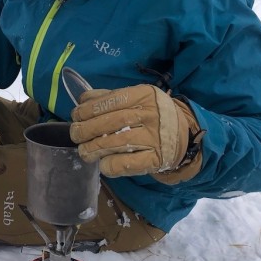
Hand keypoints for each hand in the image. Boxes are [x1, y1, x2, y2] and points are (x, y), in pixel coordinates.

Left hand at [69, 84, 201, 180]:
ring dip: (94, 148)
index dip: (88, 109)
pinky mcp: (158, 159)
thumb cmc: (152, 114)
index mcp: (144, 95)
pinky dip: (111, 165)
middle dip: (87, 129)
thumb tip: (82, 100)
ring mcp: (156, 138)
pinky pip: (128, 164)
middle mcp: (152, 114)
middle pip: (112, 121)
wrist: (184, 134)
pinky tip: (103, 163)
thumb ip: (109, 97)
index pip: (111, 101)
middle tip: (75, 134)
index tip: (76, 116)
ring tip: (84, 151)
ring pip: (118, 142)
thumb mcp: (136, 99)